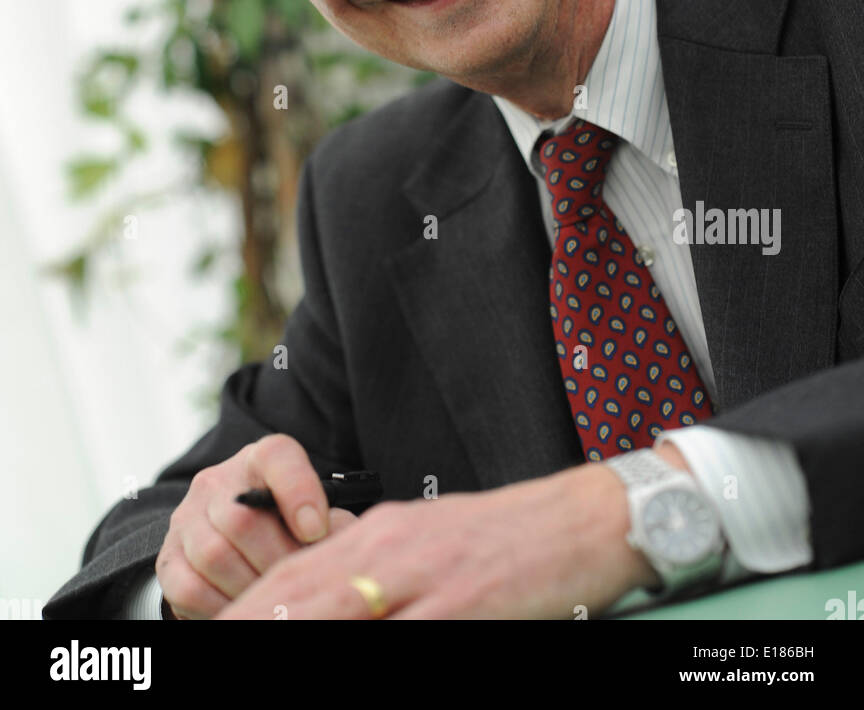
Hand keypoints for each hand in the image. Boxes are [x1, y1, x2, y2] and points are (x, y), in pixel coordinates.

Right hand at [155, 434, 356, 618]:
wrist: (229, 538)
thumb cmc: (285, 525)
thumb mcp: (312, 513)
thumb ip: (330, 523)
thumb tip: (338, 546)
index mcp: (261, 460)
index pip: (277, 457)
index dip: (298, 491)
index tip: (315, 531)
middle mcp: (217, 482)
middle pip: (242, 518)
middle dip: (277, 560)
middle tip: (299, 582)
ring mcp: (186, 518)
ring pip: (213, 555)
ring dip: (250, 587)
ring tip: (275, 598)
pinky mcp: (169, 558)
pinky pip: (189, 587)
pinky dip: (221, 606)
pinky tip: (246, 606)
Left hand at [213, 457, 667, 620]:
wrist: (580, 521)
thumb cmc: (505, 537)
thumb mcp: (427, 541)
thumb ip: (376, 567)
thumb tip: (327, 598)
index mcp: (378, 530)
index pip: (291, 574)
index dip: (245, 611)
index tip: (212, 630)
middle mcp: (389, 549)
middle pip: (297, 596)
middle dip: (250, 623)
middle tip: (209, 643)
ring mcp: (421, 580)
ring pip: (334, 613)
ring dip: (291, 630)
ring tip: (243, 647)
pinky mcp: (458, 607)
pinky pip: (399, 638)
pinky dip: (370, 647)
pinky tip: (348, 654)